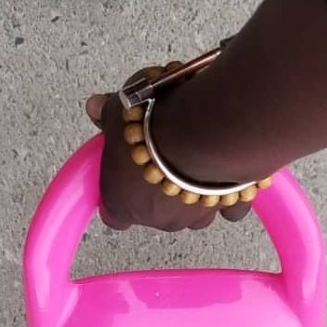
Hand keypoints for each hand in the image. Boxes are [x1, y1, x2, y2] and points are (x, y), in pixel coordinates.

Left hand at [86, 91, 252, 231]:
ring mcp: (195, 216)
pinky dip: (230, 191)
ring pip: (193, 212)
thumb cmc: (156, 128)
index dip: (120, 199)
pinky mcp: (228, 206)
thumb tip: (96, 107)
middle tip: (165, 159)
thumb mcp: (120, 109)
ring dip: (194, 192)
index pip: (115, 217)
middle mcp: (160, 219)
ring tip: (199, 161)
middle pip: (157, 214)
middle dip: (161, 190)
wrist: (204, 129)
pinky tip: (231, 171)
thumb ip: (107, 113)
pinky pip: (230, 206)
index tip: (125, 182)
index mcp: (124, 204)